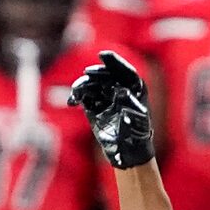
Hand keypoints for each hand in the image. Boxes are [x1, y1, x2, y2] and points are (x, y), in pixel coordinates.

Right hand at [68, 50, 154, 169]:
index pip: (124, 70)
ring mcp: (106, 97)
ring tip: (76, 94)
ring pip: (92, 84)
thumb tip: (118, 90)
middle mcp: (120, 88)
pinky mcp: (95, 106)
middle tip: (86, 74)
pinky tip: (72, 101)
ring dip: (82, 86)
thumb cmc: (138, 136)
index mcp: (135, 87)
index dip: (113, 61)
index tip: (102, 55)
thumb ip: (128, 103)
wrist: (129, 153)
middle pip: (105, 75)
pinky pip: (84, 95)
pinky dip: (77, 96)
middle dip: (95, 74)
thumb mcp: (136, 119)